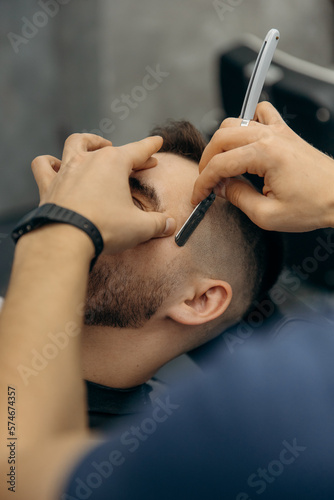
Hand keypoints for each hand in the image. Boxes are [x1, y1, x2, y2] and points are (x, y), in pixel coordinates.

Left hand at [31, 134, 175, 252]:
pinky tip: (56, 167)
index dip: (150, 147)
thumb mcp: (140, 227)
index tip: (157, 142)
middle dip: (124, 151)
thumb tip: (171, 225)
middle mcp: (89, 160)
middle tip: (135, 160)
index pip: (138, 150)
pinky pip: (43, 165)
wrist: (66, 237)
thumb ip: (158, 224)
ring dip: (86, 143)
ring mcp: (66, 170)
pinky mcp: (49, 185)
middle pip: (109, 147)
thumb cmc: (104, 228)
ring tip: (94, 148)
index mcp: (114, 164)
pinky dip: (49, 164)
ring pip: (74, 144)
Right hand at [192, 102, 333, 231]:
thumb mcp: (267, 215)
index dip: (202, 182)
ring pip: (234, 123)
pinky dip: (247, 123)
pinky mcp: (285, 132)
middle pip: (220, 139)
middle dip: (206, 162)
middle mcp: (269, 137)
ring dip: (221, 144)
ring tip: (221, 166)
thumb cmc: (313, 205)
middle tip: (207, 183)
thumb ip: (238, 198)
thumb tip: (221, 188)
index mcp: (264, 155)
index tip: (198, 196)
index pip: (219, 164)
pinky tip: (245, 141)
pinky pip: (260, 113)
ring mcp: (277, 131)